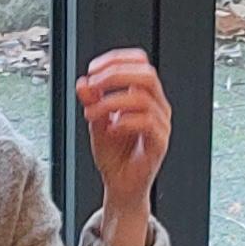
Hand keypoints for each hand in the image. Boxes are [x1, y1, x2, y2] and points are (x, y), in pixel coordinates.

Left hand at [74, 48, 170, 233]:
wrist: (121, 185)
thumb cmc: (114, 155)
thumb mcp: (96, 122)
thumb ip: (91, 102)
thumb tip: (83, 83)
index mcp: (144, 95)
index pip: (139, 62)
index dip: (116, 60)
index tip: (92, 69)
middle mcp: (156, 106)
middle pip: (146, 74)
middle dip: (116, 74)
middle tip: (94, 85)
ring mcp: (161, 124)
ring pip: (144, 98)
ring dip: (112, 101)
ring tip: (92, 113)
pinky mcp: (160, 143)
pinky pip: (148, 123)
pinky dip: (124, 122)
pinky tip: (110, 129)